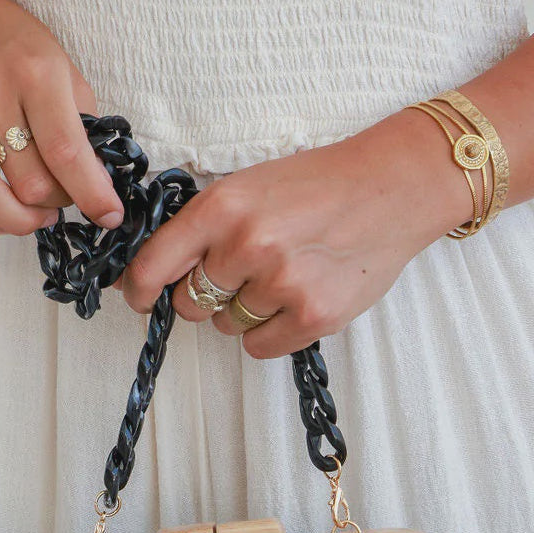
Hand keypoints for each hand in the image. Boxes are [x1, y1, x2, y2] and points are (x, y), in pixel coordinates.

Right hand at [0, 0, 123, 237]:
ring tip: (30, 217)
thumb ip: (82, 126)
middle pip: (28, 183)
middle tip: (58, 202)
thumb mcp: (60, 68)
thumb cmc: (9, 48)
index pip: (66, 152)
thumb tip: (99, 187)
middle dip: (53, 207)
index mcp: (33, 71)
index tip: (109, 217)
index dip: (91, 195)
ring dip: (16, 223)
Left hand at [119, 108, 469, 357]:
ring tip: (281, 276)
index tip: (140, 299)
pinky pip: (259, 347)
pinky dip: (269, 332)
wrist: (393, 189)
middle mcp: (248, 245)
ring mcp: (282, 283)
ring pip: (227, 325)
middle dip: (204, 295)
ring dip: (243, 311)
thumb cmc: (319, 186)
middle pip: (189, 303)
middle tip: (239, 274)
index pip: (155, 264)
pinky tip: (294, 300)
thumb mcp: (250, 186)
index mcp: (223, 207)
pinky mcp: (313, 315)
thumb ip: (205, 226)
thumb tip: (160, 272)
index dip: (140, 289)